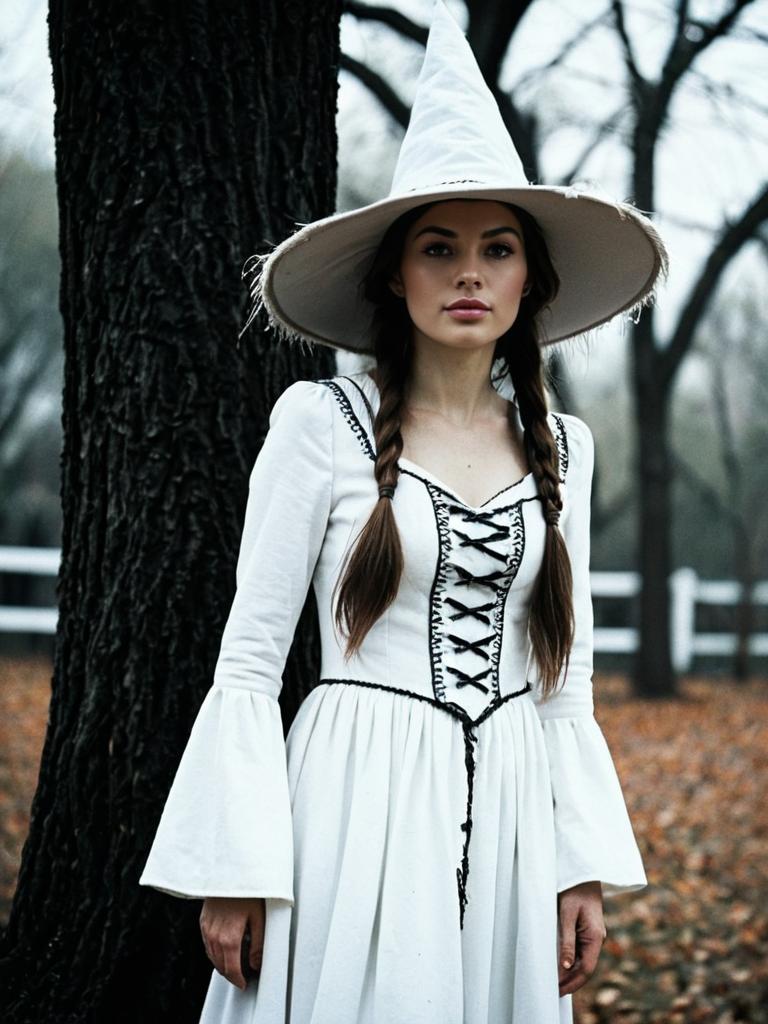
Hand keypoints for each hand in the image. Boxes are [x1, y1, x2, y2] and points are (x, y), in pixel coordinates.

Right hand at [200, 896, 265, 990]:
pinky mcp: (203, 922)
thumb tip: (257, 964)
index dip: (238, 980)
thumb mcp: (259, 918)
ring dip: (221, 965)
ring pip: (212, 957)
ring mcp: (206, 929)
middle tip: (241, 977)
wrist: (230, 873)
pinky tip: (222, 950)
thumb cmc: (247, 892)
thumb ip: (258, 944)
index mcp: (230, 939)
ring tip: (232, 966)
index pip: (232, 969)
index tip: (244, 983)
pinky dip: (214, 952)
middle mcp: (215, 937)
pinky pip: (207, 944)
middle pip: (220, 966)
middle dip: (230, 974)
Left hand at [557, 880, 605, 996]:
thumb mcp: (567, 915)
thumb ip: (567, 940)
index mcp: (595, 936)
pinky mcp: (588, 930)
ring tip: (556, 982)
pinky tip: (562, 966)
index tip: (559, 991)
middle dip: (572, 981)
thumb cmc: (574, 891)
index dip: (573, 982)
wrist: (582, 874)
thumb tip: (566, 966)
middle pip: (586, 967)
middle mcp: (597, 939)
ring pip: (584, 960)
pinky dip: (573, 961)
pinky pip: (582, 951)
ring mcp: (593, 935)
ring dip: (572, 972)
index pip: (587, 968)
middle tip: (555, 991)